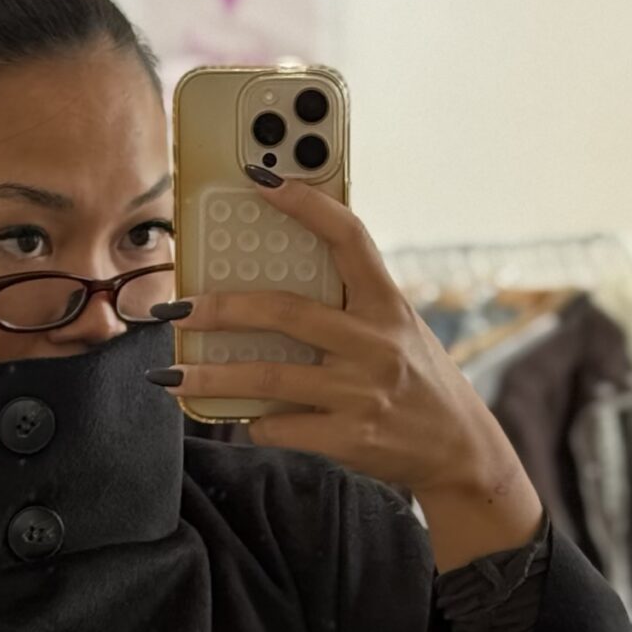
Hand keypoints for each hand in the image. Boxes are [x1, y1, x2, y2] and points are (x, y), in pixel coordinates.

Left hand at [149, 171, 542, 557]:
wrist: (461, 453)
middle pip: (284, 312)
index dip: (305, 203)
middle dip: (220, 309)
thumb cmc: (420, 384)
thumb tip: (277, 283)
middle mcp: (376, 343)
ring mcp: (362, 392)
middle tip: (176, 308)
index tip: (259, 179)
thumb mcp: (400, 331)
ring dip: (210, 377)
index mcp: (388, 305)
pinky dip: (254, 422)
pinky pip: (280, 426)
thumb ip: (353, 307)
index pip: (348, 237)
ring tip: (169, 376)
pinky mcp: (350, 437)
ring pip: (268, 377)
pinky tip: (242, 419)